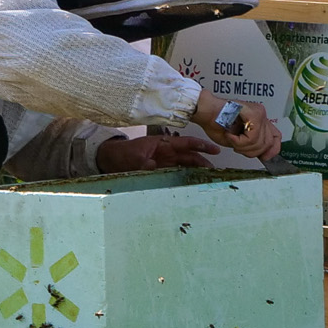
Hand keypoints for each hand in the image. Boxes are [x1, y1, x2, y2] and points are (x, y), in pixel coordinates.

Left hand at [96, 131, 218, 171]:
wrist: (112, 160)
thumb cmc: (123, 154)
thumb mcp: (132, 156)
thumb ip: (143, 161)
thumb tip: (152, 165)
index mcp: (164, 143)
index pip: (187, 143)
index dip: (201, 146)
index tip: (215, 150)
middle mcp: (168, 152)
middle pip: (190, 155)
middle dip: (203, 161)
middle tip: (215, 171)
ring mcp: (166, 162)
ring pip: (186, 165)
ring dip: (197, 170)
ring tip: (208, 178)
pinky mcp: (162, 171)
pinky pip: (178, 173)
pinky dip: (186, 177)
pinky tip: (193, 183)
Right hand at [192, 91, 283, 161]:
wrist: (206, 112)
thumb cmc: (217, 124)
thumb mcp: (239, 141)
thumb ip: (252, 145)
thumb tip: (264, 155)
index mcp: (261, 121)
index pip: (276, 137)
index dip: (272, 150)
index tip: (264, 158)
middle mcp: (262, 115)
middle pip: (268, 143)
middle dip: (251, 151)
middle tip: (237, 146)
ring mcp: (259, 113)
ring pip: (259, 142)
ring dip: (242, 146)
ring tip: (231, 138)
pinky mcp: (254, 113)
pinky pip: (252, 138)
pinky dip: (239, 141)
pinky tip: (230, 134)